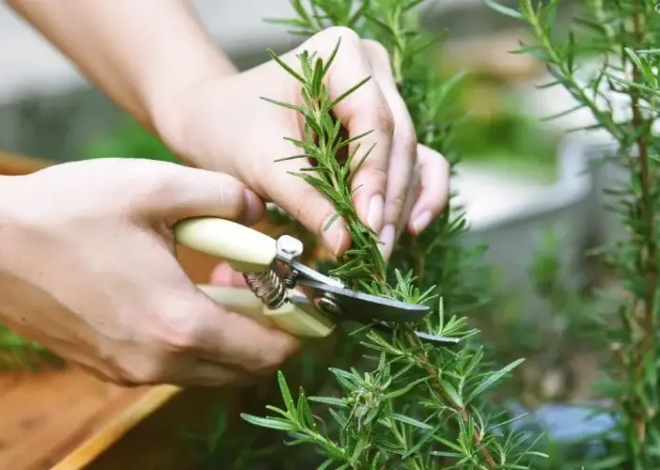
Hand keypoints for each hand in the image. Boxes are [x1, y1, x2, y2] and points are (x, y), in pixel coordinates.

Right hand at [0, 159, 298, 385]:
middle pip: (245, 367)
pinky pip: (177, 364)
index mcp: (179, 322)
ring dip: (234, 335)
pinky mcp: (111, 367)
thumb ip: (225, 197)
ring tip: (231, 283)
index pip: (267, 349)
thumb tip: (260, 210)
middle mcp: (159, 361)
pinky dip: (199, 338)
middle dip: (271, 333)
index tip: (315, 308)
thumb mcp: (157, 188)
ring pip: (212, 368)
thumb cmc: (68, 212)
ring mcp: (132, 370)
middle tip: (274, 290)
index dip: (301, 330)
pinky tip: (188, 294)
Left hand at [154, 27, 449, 259]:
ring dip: (400, 206)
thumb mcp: (263, 165)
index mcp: (339, 55)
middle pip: (398, 141)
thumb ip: (306, 202)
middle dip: (387, 200)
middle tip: (377, 250)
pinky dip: (416, 195)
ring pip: (411, 156)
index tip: (368, 223)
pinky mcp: (385, 130)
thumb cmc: (231, 130)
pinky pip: (416, 161)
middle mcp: (372, 70)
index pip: (372, 119)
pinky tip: (410, 228)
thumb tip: (345, 244)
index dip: (374, 175)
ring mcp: (383, 98)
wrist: (217, 121)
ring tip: (382, 250)